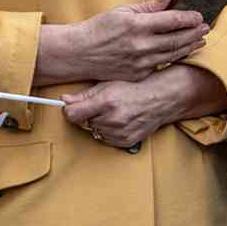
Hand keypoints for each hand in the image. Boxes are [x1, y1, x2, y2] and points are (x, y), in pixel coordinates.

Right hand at [44, 0, 207, 84]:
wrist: (79, 53)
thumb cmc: (99, 29)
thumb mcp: (122, 11)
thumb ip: (149, 7)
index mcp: (136, 25)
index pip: (172, 20)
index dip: (189, 18)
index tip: (198, 15)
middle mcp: (141, 45)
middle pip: (177, 39)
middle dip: (194, 33)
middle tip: (205, 28)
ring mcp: (140, 62)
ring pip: (172, 54)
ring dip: (189, 46)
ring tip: (199, 40)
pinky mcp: (138, 74)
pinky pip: (161, 64)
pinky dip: (174, 57)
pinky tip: (182, 51)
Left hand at [63, 66, 201, 148]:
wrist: (161, 98)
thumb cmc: (136, 88)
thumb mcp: (109, 84)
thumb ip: (85, 94)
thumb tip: (65, 100)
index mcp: (106, 102)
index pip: (73, 114)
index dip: (71, 110)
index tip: (74, 107)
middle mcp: (112, 119)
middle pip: (83, 123)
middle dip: (89, 115)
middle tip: (103, 106)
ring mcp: (120, 132)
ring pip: (95, 131)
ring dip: (100, 124)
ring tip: (114, 113)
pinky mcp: (126, 141)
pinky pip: (107, 139)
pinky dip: (110, 132)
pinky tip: (120, 121)